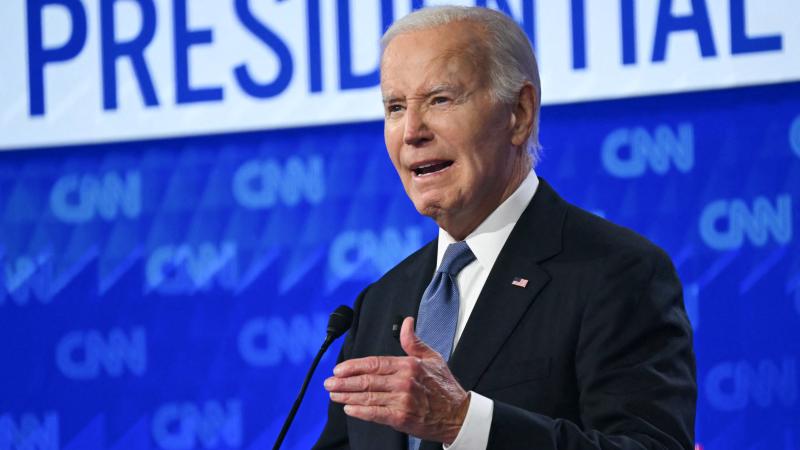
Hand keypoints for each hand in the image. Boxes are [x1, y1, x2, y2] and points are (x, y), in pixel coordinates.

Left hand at [324, 317, 469, 443]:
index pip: (375, 363)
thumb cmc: (445, 387)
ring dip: (347, 396)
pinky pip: (375, 413)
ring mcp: (402, 400)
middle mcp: (404, 381)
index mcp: (409, 364)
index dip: (354, 366)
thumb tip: (406, 322)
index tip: (339, 369)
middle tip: (328, 383)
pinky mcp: (402, 418)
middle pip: (367, 380)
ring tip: (333, 394)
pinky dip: (360, 411)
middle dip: (344, 382)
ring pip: (368, 396)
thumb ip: (413, 341)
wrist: (458, 415)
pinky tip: (349, 408)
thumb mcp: (432, 357)